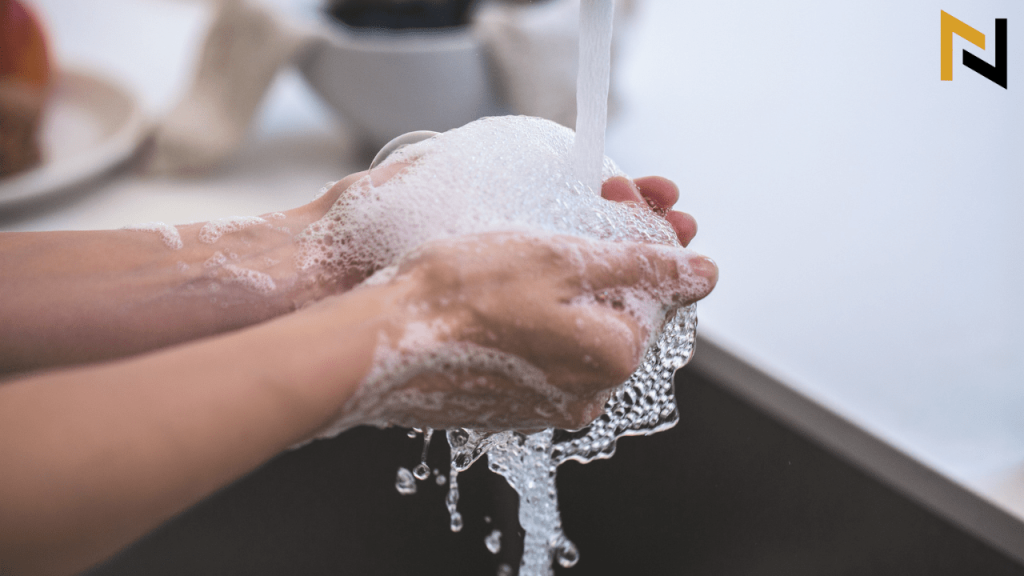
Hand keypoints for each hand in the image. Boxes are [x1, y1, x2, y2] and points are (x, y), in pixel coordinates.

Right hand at [331, 231, 716, 431]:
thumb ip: (643, 263)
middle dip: (603, 261)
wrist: (378, 343)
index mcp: (613, 358)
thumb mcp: (563, 257)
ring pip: (574, 333)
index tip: (613, 199)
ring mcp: (544, 407)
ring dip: (564, 289)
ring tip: (525, 249)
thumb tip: (703, 271)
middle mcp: (586, 394)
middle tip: (576, 212)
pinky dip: (530, 320)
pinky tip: (498, 291)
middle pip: (616, 314)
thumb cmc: (462, 294)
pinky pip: (537, 356)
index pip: (654, 293)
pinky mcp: (506, 408)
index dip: (636, 238)